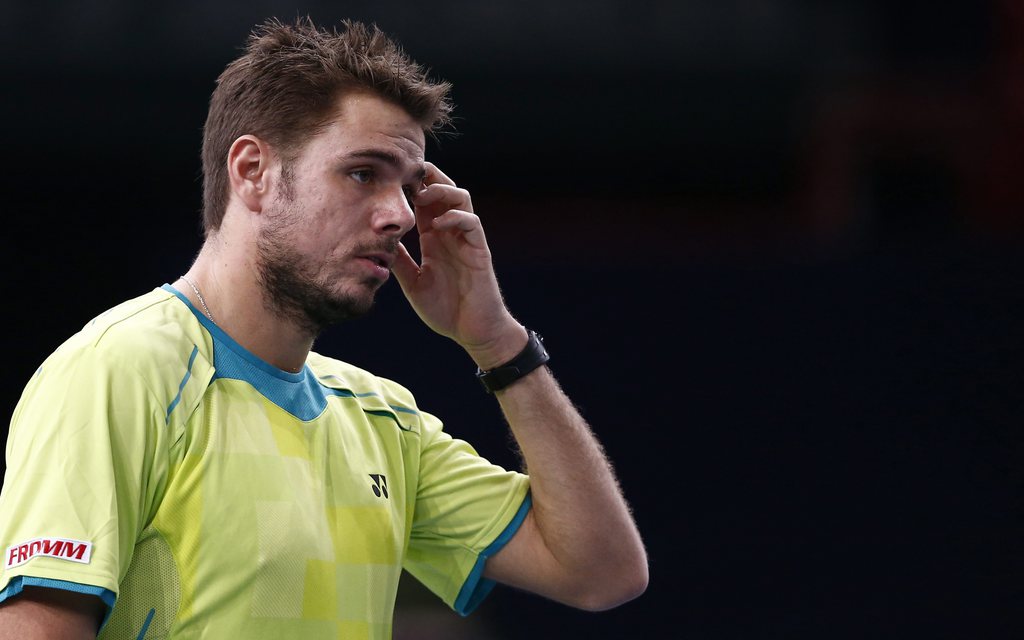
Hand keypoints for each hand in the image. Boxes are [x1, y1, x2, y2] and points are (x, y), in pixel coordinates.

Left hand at [390, 162, 526, 367]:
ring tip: (421, 196)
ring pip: (461, 198)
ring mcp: (466, 239)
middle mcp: (450, 233)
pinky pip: (471, 222)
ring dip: (441, 191)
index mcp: (434, 238)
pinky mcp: (479, 250)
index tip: (390, 180)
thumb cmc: (445, 309)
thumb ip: (400, 261)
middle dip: (428, 177)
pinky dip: (455, 217)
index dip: (411, 187)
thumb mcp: (413, 283)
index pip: (424, 202)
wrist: (472, 331)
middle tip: (406, 174)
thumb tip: (375, 244)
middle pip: (444, 190)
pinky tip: (436, 225)